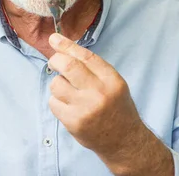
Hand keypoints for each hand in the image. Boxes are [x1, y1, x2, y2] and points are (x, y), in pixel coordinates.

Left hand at [47, 33, 143, 156]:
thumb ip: (92, 67)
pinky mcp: (73, 122)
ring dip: (57, 85)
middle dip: (56, 60)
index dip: (66, 45)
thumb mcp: (113, 83)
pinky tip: (68, 106)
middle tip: (54, 62)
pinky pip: (53, 102)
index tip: (54, 38)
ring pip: (56, 84)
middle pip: (68, 66)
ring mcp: (85, 108)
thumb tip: (63, 48)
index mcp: (111, 80)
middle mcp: (99, 93)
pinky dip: (57, 101)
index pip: (85, 56)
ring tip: (68, 92)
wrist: (125, 141)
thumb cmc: (116, 107)